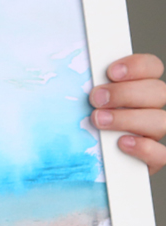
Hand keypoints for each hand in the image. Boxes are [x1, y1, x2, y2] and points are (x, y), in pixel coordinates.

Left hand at [89, 55, 165, 174]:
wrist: (83, 162)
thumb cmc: (84, 123)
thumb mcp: (84, 98)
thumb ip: (89, 82)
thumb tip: (68, 63)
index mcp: (141, 85)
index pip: (153, 66)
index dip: (137, 66)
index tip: (111, 72)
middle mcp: (153, 108)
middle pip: (158, 91)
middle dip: (125, 93)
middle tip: (96, 99)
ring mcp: (155, 134)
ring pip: (161, 121)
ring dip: (128, 119)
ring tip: (99, 121)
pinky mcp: (153, 159)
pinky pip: (162, 153)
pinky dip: (143, 147)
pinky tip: (121, 143)